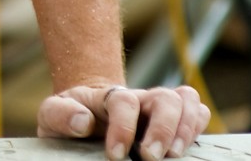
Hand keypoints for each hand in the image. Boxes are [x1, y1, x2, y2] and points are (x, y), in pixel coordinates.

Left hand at [38, 84, 209, 159]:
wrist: (83, 116)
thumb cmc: (70, 117)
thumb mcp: (52, 114)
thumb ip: (60, 114)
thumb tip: (83, 121)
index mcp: (109, 96)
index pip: (125, 102)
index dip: (123, 126)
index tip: (116, 154)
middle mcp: (140, 99)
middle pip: (165, 97)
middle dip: (162, 128)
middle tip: (151, 157)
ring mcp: (159, 109)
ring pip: (187, 100)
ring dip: (186, 127)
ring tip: (174, 154)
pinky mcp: (174, 123)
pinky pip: (198, 113)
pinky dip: (199, 127)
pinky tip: (186, 148)